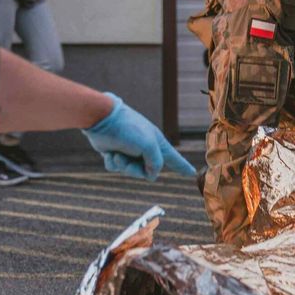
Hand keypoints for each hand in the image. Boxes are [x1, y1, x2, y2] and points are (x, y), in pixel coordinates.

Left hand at [82, 93, 196, 179]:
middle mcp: (145, 147)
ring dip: (122, 165)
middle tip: (125, 159)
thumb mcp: (149, 146)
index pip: (174, 158)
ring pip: (129, 171)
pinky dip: (112, 162)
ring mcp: (129, 150)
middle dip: (134, 169)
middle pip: (147, 171)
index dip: (183, 166)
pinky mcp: (115, 152)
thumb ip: (155, 163)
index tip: (192, 173)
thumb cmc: (128, 129)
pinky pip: (116, 167)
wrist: (102, 120)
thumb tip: (151, 175)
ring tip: (116, 153)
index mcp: (156, 143)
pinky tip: (109, 153)